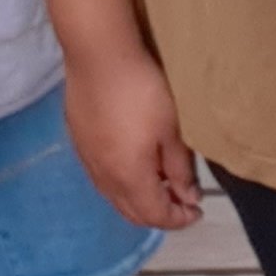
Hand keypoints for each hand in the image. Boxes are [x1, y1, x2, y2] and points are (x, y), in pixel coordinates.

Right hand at [62, 40, 202, 230]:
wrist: (98, 56)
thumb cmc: (142, 91)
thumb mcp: (170, 129)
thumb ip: (179, 168)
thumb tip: (188, 196)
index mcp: (129, 177)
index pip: (155, 215)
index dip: (179, 219)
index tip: (197, 210)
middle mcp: (104, 178)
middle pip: (132, 213)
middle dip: (158, 214)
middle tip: (182, 200)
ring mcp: (87, 160)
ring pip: (114, 197)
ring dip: (139, 198)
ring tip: (160, 181)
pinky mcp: (79, 142)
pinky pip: (102, 177)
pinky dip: (122, 182)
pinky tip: (133, 162)